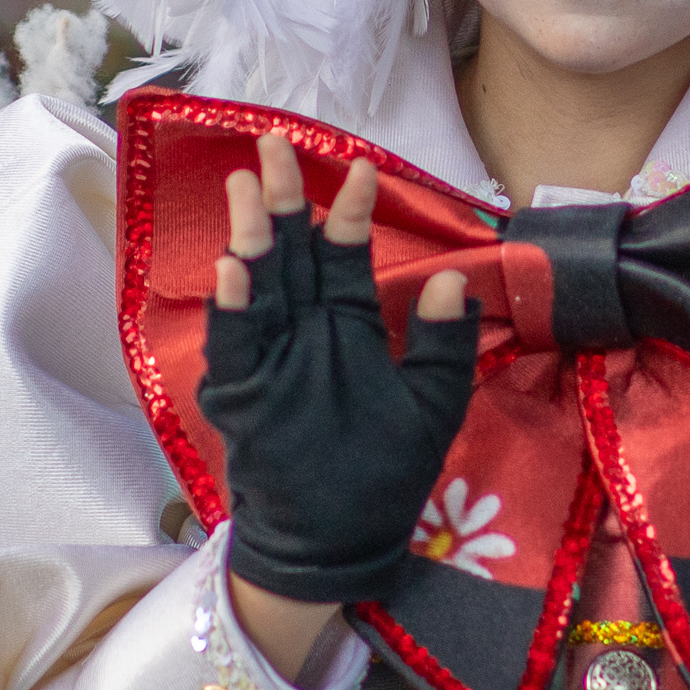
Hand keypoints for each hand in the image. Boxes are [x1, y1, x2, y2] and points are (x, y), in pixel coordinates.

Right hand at [202, 140, 475, 605]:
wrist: (335, 546)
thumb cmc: (382, 475)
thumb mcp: (432, 408)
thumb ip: (442, 345)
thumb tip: (455, 277)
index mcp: (349, 330)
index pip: (346, 258)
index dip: (351, 213)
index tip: (361, 167)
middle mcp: (305, 337)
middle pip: (290, 255)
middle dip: (282, 200)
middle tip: (272, 144)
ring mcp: (271, 364)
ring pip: (258, 287)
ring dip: (253, 238)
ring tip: (249, 187)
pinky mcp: (247, 399)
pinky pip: (239, 347)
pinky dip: (236, 310)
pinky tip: (235, 271)